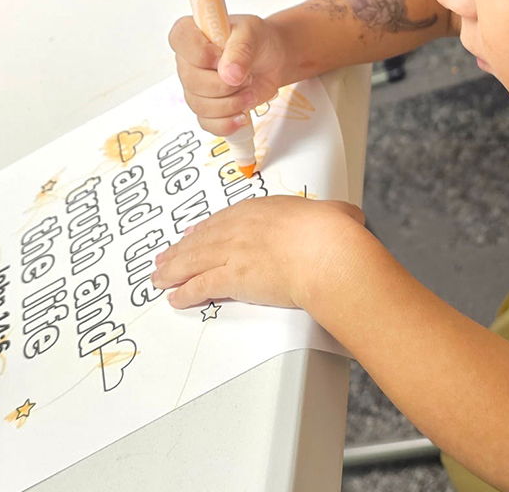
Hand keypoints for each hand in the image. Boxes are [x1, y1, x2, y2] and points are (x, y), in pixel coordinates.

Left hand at [150, 196, 370, 309]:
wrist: (326, 250)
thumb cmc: (333, 233)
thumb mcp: (336, 213)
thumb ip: (335, 215)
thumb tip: (349, 217)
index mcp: (262, 210)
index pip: (224, 220)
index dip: (205, 230)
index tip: (193, 235)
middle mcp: (240, 228)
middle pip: (202, 240)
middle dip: (180, 251)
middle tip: (164, 258)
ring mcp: (233, 252)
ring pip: (193, 261)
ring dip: (173, 271)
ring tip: (159, 279)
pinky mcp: (232, 278)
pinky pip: (201, 286)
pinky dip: (186, 293)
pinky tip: (176, 298)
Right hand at [169, 15, 289, 136]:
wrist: (272, 62)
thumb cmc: (258, 41)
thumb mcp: (253, 33)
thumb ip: (241, 49)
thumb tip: (229, 74)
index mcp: (193, 33)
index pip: (180, 39)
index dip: (202, 53)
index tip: (223, 57)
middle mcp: (188, 61)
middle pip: (191, 80)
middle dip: (225, 84)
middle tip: (247, 77)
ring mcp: (195, 87)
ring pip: (200, 105)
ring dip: (231, 103)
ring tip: (251, 92)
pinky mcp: (207, 108)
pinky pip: (207, 123)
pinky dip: (227, 123)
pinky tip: (242, 116)